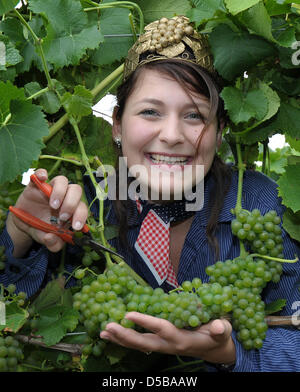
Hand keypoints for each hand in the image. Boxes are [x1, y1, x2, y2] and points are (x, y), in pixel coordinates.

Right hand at [6, 168, 87, 256]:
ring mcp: (50, 189)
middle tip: (63, 216)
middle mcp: (64, 196)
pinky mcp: (36, 185)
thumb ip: (53, 244)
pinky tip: (42, 178)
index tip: (76, 226)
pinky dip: (42, 173)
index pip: (82, 208)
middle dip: (72, 203)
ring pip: (63, 180)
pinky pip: (41, 173)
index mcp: (71, 210)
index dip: (82, 216)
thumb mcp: (48, 240)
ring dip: (60, 192)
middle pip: (76, 190)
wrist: (24, 224)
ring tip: (53, 205)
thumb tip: (52, 238)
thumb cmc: (42, 229)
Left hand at [100, 312, 235, 363]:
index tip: (129, 314)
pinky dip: (125, 341)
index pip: (162, 330)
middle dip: (125, 335)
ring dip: (120, 339)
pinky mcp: (159, 346)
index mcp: (183, 340)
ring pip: (139, 346)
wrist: (213, 349)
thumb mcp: (223, 331)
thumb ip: (220, 328)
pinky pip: (140, 345)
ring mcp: (163, 348)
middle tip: (107, 326)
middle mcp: (169, 346)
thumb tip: (218, 326)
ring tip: (103, 331)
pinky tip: (112, 335)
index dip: (146, 322)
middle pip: (144, 343)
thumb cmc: (217, 336)